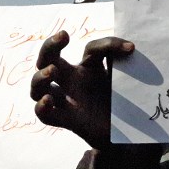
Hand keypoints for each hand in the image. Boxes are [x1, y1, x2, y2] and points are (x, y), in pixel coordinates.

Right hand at [30, 31, 133, 147]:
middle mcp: (71, 81)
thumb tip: (130, 46)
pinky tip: (48, 100)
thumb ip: (121, 60)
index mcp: (86, 68)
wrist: (125, 131)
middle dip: (49, 46)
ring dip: (40, 77)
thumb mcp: (122, 76)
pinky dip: (41, 107)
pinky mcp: (67, 120)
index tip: (129, 48)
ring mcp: (66, 100)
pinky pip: (44, 115)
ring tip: (52, 72)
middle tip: (62, 37)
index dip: (108, 45)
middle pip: (48, 59)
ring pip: (38, 87)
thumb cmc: (119, 100)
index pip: (90, 48)